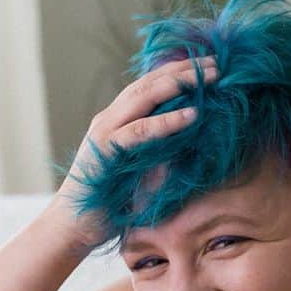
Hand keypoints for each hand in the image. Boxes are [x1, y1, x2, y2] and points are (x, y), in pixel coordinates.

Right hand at [48, 54, 215, 247]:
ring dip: (180, 84)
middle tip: (217, 64)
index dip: (177, 72)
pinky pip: (141, 131)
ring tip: (211, 78)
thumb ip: (161, 151)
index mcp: (116, 120)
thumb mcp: (141, 170)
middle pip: (149, 83)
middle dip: (184, 70)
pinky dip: (167, 121)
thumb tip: (195, 141)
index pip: (148, 86)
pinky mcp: (106, 151)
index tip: (208, 66)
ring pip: (144, 97)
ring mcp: (105, 132)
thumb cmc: (108, 203)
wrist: (73, 227)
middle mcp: (109, 119)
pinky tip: (192, 115)